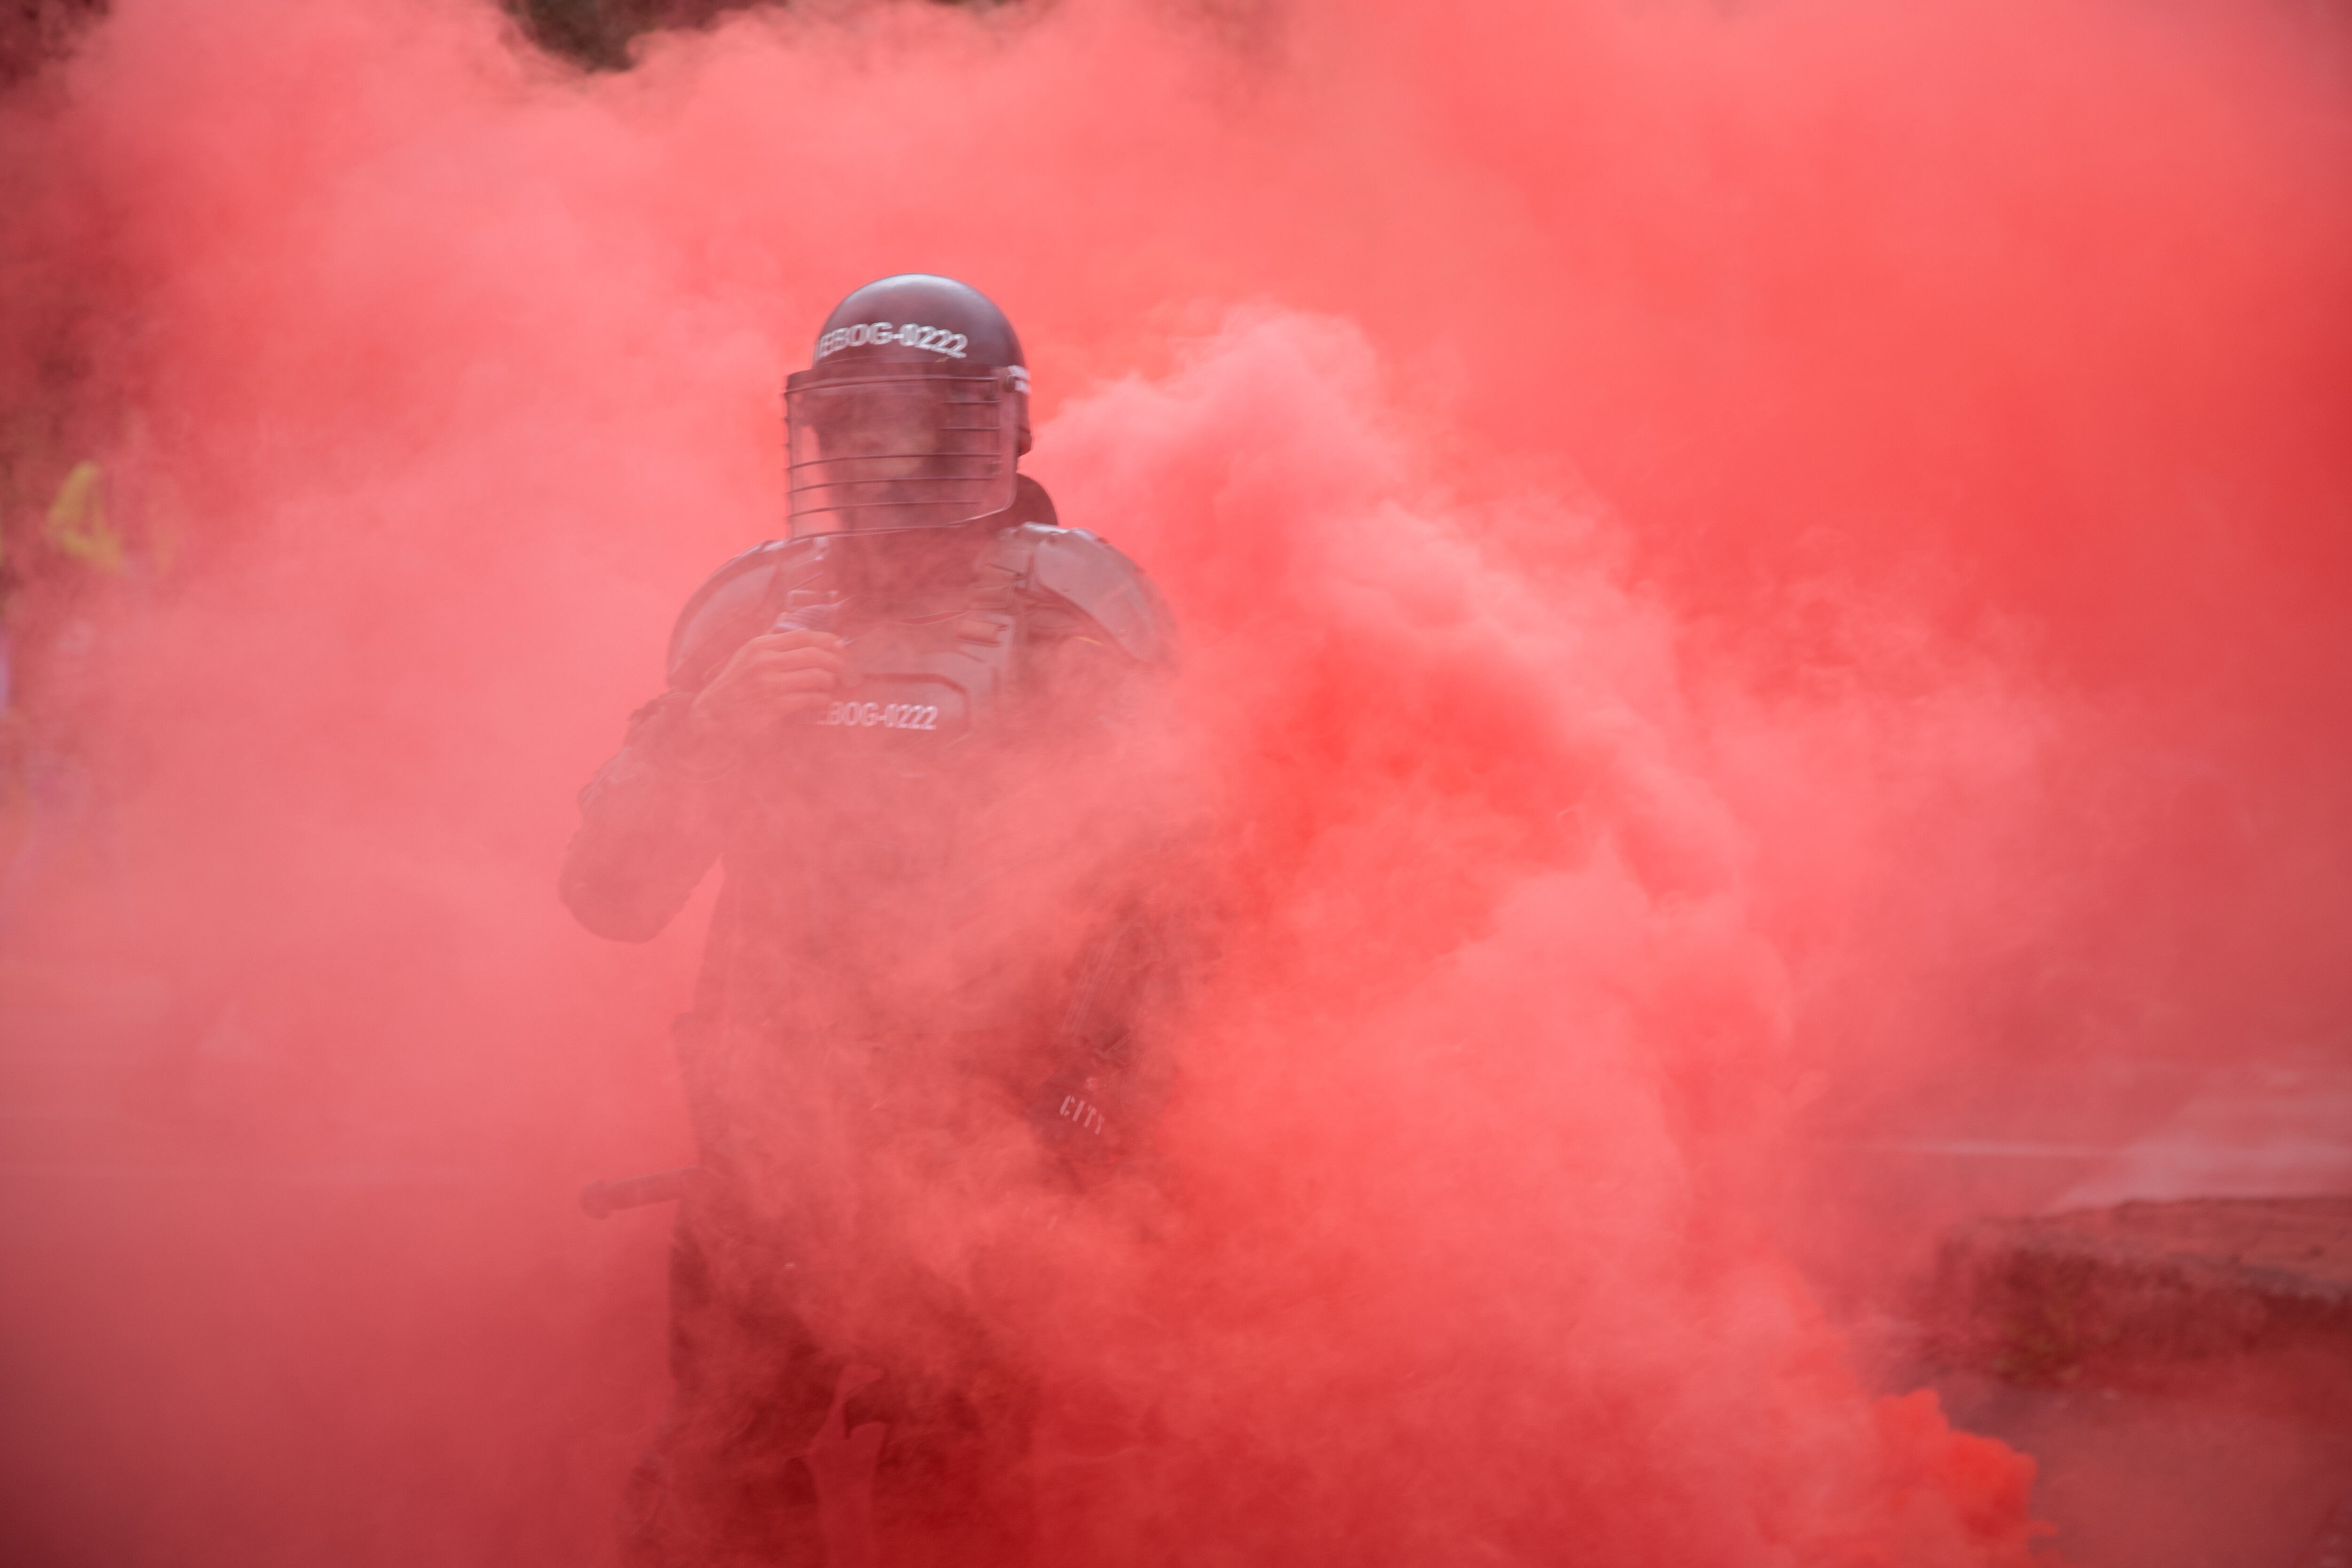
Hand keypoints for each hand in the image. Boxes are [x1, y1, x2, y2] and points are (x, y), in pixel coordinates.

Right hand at [685, 628, 848, 751]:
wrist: (714, 714)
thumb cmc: (734, 683)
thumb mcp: (746, 654)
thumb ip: (769, 635)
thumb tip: (787, 614)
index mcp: (761, 645)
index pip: (803, 635)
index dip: (826, 639)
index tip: (839, 645)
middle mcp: (766, 662)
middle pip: (814, 654)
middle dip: (834, 661)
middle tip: (841, 667)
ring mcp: (771, 684)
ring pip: (816, 676)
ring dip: (829, 681)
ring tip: (829, 684)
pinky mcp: (776, 706)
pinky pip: (810, 699)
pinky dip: (822, 700)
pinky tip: (823, 700)